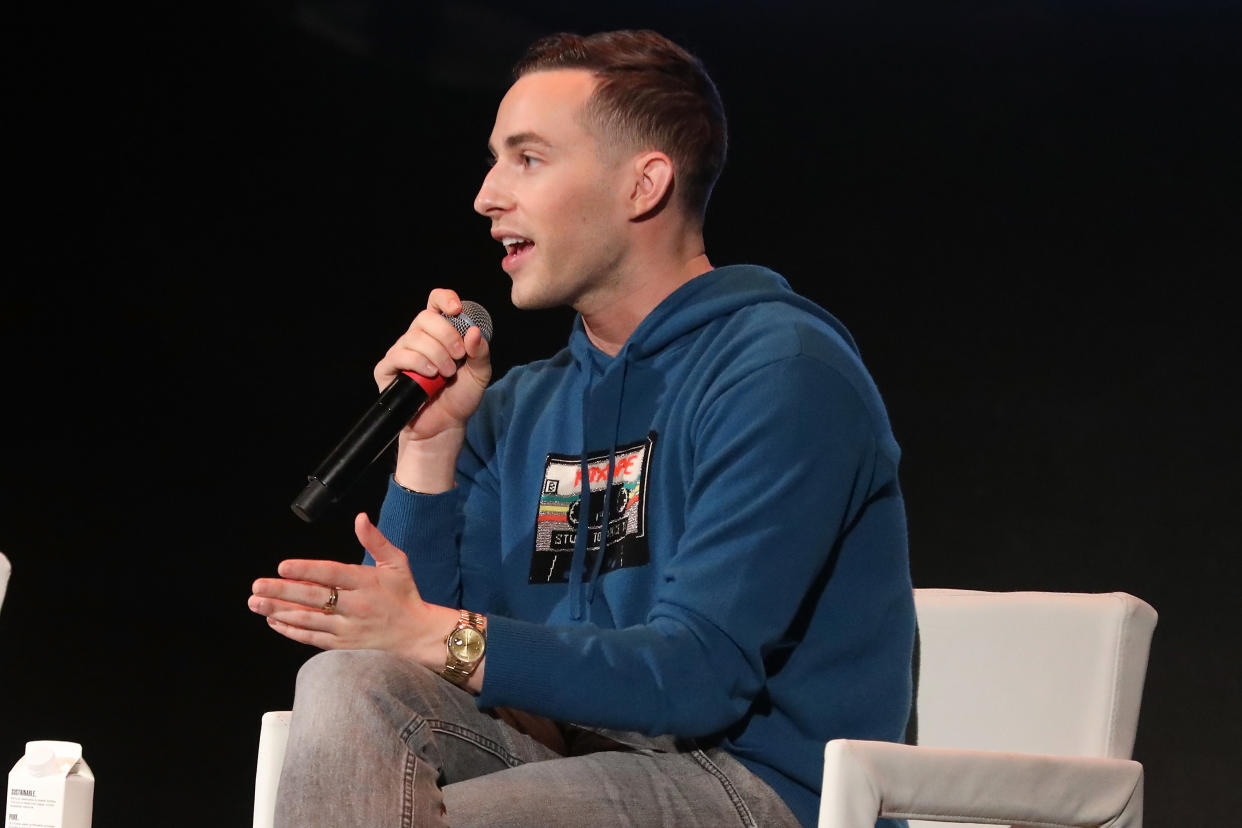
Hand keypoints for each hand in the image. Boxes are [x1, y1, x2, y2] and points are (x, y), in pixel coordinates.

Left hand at [248, 513, 457, 664]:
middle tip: (257, 586)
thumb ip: (376, 540)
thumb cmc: (404, 594)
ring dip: (279, 611)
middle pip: (314, 598)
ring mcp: (348, 627)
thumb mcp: (396, 562)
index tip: (283, 566)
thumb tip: (360, 518)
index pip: (332, 574)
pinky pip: (311, 638)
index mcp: (367, 582)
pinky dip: (291, 630)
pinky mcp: (343, 644)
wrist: (416, 633)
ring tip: (256, 603)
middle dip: (282, 592)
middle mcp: (356, 606)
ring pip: (308, 620)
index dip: (306, 570)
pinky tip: (273, 620)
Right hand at [374, 290, 490, 473]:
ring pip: (414, 337)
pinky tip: (430, 375)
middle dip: (446, 335)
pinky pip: (399, 355)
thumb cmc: (459, 398)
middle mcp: (418, 338)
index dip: (444, 299)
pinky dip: (418, 362)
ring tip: (446, 374)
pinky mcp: (388, 370)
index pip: (435, 302)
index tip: (456, 310)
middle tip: (458, 357)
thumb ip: (480, 353)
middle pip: (425, 317)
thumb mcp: (479, 375)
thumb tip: (474, 332)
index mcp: (439, 333)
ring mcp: (401, 353)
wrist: (444, 427)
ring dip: (436, 354)